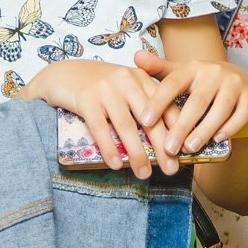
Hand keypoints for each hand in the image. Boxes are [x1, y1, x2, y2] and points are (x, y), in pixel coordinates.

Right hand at [21, 58, 167, 178]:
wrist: (63, 73)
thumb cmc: (98, 84)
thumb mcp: (124, 86)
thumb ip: (142, 103)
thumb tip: (164, 139)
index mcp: (140, 77)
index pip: (165, 104)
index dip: (177, 130)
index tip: (184, 152)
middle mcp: (126, 80)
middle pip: (149, 118)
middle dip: (163, 146)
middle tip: (172, 169)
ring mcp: (105, 89)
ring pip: (126, 126)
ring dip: (137, 153)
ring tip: (144, 174)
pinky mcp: (86, 99)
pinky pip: (100, 129)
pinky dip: (109, 149)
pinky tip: (116, 165)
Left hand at [135, 51, 247, 166]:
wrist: (236, 75)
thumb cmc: (201, 79)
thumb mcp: (179, 72)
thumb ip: (158, 69)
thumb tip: (136, 57)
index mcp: (192, 67)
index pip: (172, 83)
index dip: (158, 102)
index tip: (145, 121)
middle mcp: (214, 72)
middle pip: (197, 100)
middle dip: (182, 125)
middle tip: (169, 147)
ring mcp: (234, 83)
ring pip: (220, 108)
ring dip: (205, 130)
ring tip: (190, 147)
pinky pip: (241, 114)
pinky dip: (230, 128)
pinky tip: (217, 139)